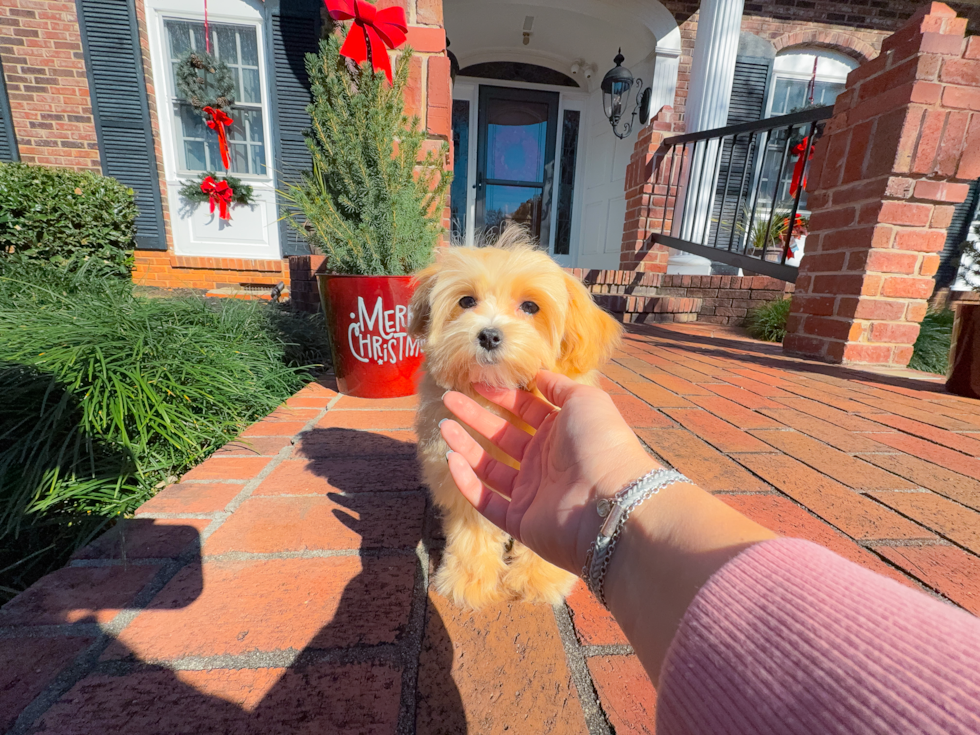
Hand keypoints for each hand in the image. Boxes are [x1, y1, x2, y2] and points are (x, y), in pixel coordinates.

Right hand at [439, 370, 658, 574]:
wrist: (610, 503)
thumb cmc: (600, 444)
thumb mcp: (585, 400)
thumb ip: (560, 386)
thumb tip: (539, 374)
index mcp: (561, 433)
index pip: (525, 410)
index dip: (501, 395)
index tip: (476, 382)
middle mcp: (545, 462)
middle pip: (502, 436)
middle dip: (475, 417)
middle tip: (449, 400)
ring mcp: (532, 493)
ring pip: (489, 467)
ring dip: (465, 446)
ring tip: (443, 426)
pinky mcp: (520, 521)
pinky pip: (486, 501)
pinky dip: (467, 482)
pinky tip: (451, 459)